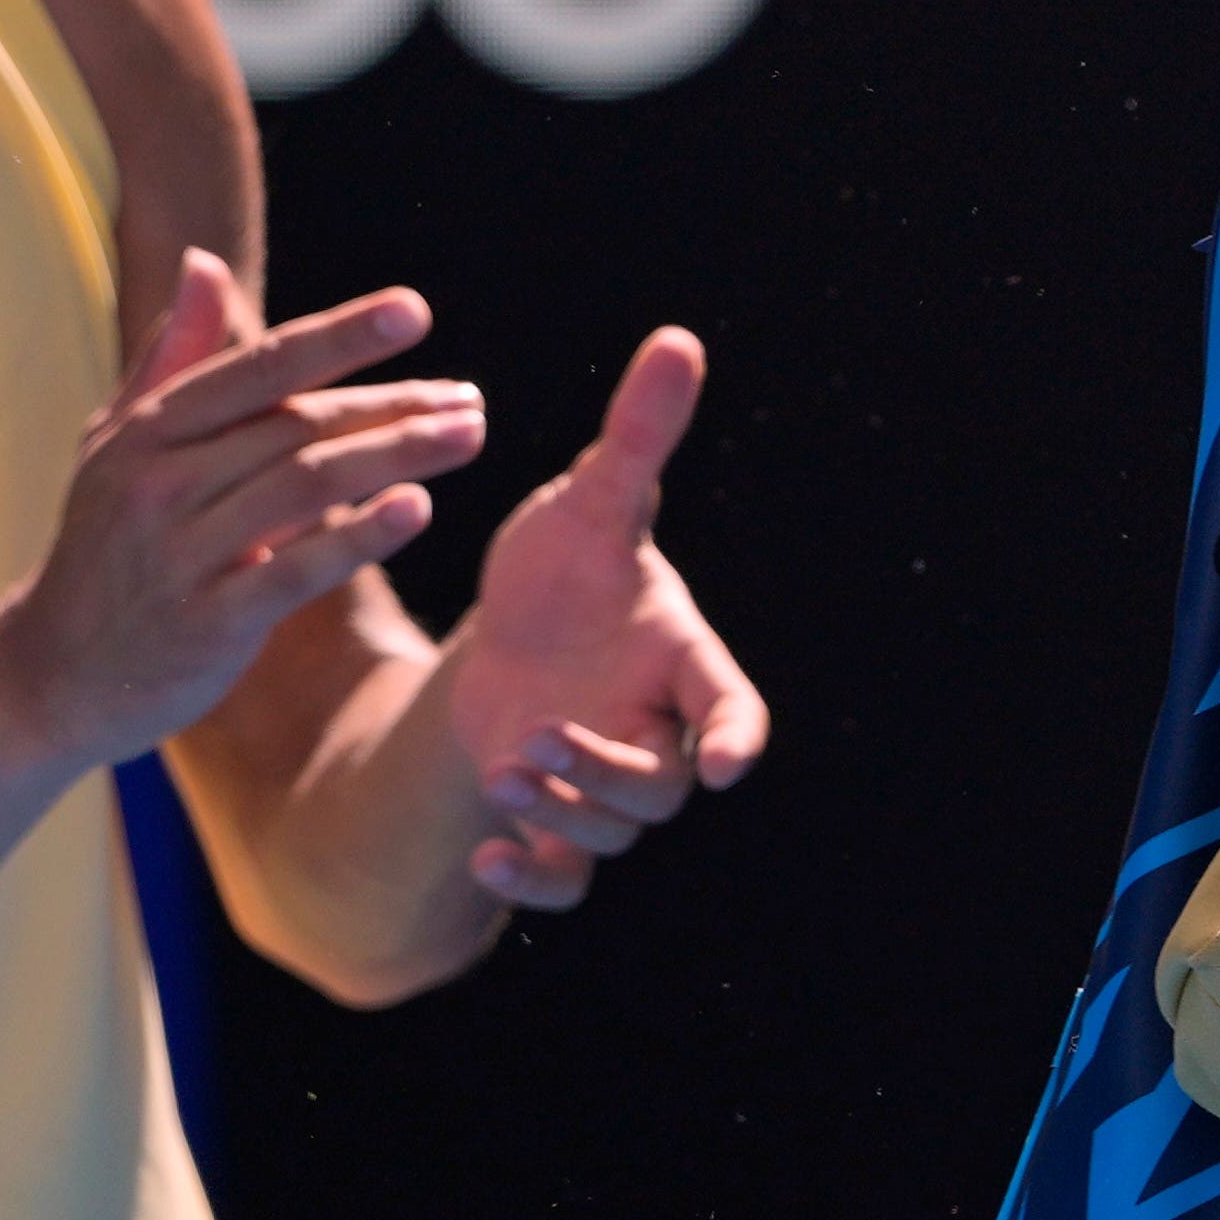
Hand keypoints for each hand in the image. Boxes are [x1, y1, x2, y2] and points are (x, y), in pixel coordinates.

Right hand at [3, 251, 482, 764]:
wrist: (51, 674)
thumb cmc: (107, 547)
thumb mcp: (119, 445)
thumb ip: (173, 358)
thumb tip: (204, 262)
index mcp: (148, 431)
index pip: (260, 368)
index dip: (340, 336)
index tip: (414, 311)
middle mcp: (160, 482)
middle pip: (298, 426)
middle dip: (393, 406)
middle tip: (470, 399)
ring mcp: (181, 553)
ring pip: (307, 486)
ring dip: (397, 455)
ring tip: (469, 436)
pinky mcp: (206, 623)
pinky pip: (294, 571)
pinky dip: (359, 538)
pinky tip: (417, 508)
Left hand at [443, 324, 766, 910]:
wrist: (518, 626)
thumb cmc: (568, 563)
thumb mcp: (590, 501)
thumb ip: (639, 437)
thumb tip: (676, 339)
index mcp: (682, 660)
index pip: (731, 707)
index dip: (735, 734)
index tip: (728, 759)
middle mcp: (656, 731)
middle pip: (661, 786)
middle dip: (604, 772)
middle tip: (538, 740)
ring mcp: (608, 784)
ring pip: (613, 832)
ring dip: (560, 810)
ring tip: (504, 764)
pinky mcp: (558, 822)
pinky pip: (566, 879)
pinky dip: (532, 880)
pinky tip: (485, 859)